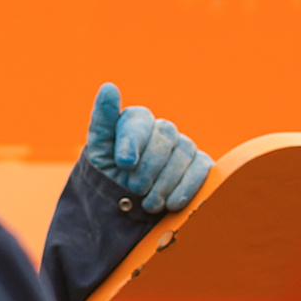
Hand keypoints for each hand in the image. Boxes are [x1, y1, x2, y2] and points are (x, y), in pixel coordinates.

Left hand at [83, 83, 212, 213]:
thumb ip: (102, 121)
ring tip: (148, 204)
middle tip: (134, 188)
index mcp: (136, 121)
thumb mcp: (99, 153)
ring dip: (165, 182)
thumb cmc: (110, 179)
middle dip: (148, 166)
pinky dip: (187, 187)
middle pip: (164, 135)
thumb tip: (109, 87)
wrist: (127, 213)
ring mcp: (183, 145)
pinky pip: (202, 168)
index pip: (139, 121)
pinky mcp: (200, 164)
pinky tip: (171, 203)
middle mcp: (162, 129)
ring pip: (183, 152)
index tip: (124, 164)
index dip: (132, 141)